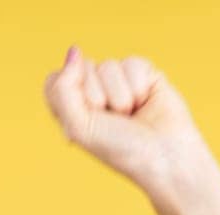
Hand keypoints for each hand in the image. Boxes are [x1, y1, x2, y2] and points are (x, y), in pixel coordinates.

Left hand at [42, 46, 208, 194]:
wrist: (164, 157)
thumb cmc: (121, 150)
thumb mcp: (79, 127)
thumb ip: (62, 88)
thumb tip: (74, 51)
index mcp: (73, 107)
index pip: (55, 81)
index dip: (70, 96)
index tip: (88, 120)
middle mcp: (94, 92)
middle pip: (81, 69)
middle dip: (97, 97)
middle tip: (114, 121)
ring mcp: (119, 81)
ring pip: (108, 66)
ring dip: (120, 97)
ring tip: (132, 115)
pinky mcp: (143, 73)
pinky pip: (131, 64)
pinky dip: (138, 87)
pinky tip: (146, 103)